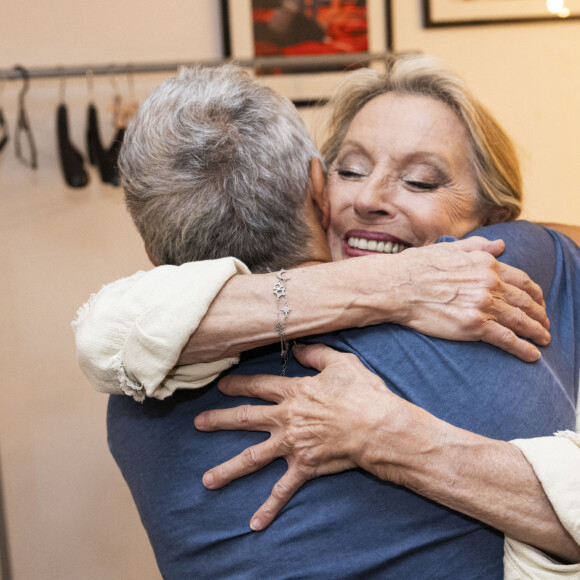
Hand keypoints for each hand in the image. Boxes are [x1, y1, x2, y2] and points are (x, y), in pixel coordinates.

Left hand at [194, 343, 397, 530]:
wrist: (378, 427)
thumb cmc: (362, 393)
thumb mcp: (340, 363)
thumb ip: (316, 354)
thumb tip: (298, 347)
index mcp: (293, 392)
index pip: (258, 386)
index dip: (238, 384)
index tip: (222, 386)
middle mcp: (286, 419)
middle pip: (245, 418)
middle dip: (218, 420)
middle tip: (198, 423)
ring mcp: (292, 445)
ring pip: (252, 457)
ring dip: (228, 469)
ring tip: (207, 480)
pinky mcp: (304, 466)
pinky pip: (282, 489)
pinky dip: (269, 507)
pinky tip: (254, 522)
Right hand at [391, 237, 549, 361]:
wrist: (397, 286)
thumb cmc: (417, 267)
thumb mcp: (451, 248)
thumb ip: (479, 246)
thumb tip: (500, 245)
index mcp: (486, 265)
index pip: (522, 280)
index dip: (534, 293)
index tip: (538, 301)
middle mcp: (490, 284)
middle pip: (525, 302)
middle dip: (539, 314)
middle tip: (545, 324)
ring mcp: (483, 305)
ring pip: (520, 321)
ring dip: (537, 331)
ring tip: (544, 339)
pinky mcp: (473, 326)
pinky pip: (507, 339)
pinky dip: (523, 348)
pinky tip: (532, 354)